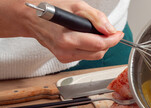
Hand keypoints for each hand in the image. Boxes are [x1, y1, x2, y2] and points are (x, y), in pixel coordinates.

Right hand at [0, 0, 123, 61]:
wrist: (32, 19)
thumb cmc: (53, 10)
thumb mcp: (77, 6)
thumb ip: (96, 18)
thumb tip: (110, 30)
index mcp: (67, 38)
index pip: (99, 44)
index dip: (113, 40)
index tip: (119, 34)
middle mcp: (65, 50)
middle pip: (98, 53)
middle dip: (107, 42)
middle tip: (107, 32)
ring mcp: (64, 56)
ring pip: (93, 56)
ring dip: (99, 46)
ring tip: (93, 33)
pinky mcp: (64, 59)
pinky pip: (85, 56)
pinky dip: (90, 48)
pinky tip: (84, 38)